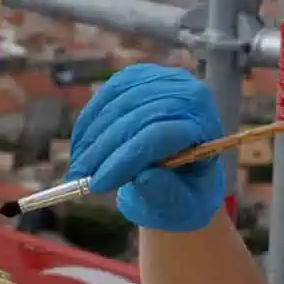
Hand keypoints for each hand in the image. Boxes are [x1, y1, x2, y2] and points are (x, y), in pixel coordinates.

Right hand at [68, 64, 227, 232]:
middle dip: (103, 149)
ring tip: (78, 168)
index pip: (160, 134)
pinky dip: (89, 121)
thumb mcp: (181, 205)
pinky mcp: (139, 77)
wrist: (182, 171)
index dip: (124, 159)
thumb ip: (166, 194)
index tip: (98, 185)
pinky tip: (80, 147)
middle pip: (135, 117)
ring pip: (117, 104)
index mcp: (205, 125)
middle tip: (79, 178)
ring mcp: (163, 79)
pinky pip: (106, 95)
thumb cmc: (185, 193)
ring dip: (92, 137)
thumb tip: (144, 177)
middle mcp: (188, 93)